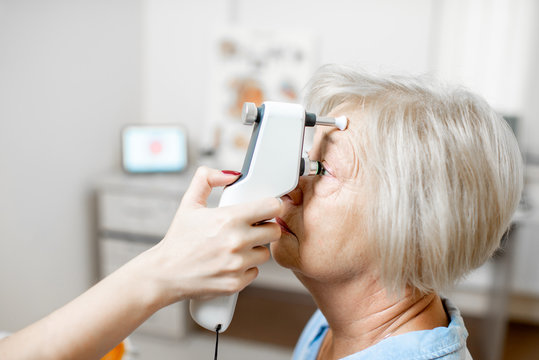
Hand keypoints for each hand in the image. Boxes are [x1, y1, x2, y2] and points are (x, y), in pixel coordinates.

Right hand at [142, 166, 282, 304]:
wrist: (164, 274)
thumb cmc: (178, 240)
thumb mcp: (189, 203)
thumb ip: (207, 179)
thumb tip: (231, 175)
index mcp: (229, 218)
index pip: (272, 207)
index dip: (272, 206)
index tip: (267, 208)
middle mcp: (237, 241)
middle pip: (274, 231)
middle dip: (265, 228)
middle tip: (250, 229)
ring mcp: (237, 264)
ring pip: (265, 253)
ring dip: (254, 249)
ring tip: (236, 247)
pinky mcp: (236, 283)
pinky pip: (255, 271)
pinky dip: (245, 268)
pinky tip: (230, 263)